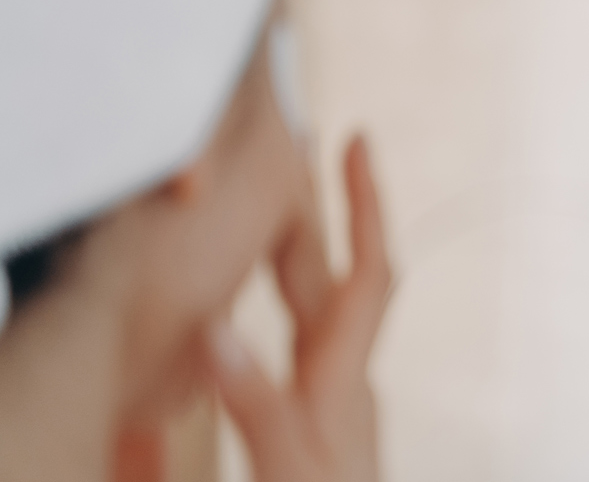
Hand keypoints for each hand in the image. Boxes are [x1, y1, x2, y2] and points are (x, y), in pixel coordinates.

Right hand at [205, 137, 393, 481]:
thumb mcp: (288, 464)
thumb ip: (258, 404)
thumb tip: (219, 331)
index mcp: (345, 382)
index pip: (369, 274)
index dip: (366, 204)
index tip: (358, 140)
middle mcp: (348, 384)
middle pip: (345, 279)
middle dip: (332, 212)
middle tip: (310, 152)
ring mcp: (336, 406)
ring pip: (322, 312)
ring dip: (309, 255)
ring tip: (282, 207)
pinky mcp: (317, 427)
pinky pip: (304, 348)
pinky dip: (285, 308)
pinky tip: (259, 307)